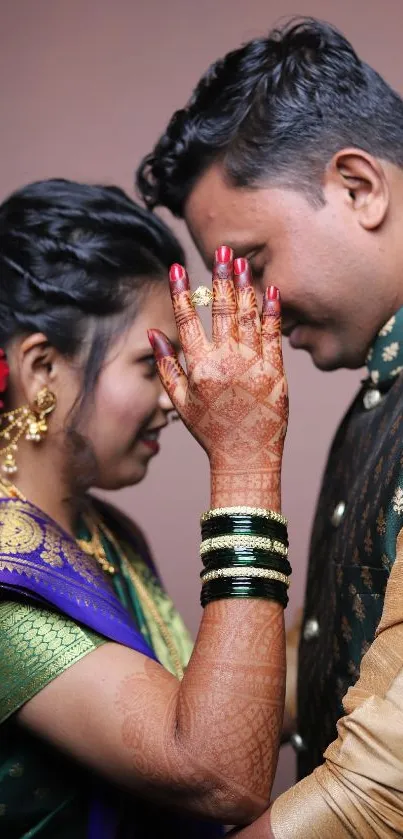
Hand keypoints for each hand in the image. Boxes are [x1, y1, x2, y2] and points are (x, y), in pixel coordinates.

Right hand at [148, 246, 287, 507]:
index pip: (187, 321)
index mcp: (199, 368)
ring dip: (245, 285)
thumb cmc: (211, 431)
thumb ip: (168, 367)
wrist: (247, 457)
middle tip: (222, 249)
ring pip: (248, 316)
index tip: (177, 268)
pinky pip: (273, 334)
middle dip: (220, 276)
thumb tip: (154, 335)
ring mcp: (253, 365)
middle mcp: (225, 362)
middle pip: (221, 310)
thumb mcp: (181, 403)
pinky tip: (270, 290)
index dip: (181, 292)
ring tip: (243, 261)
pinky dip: (271, 311)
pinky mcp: (276, 371)